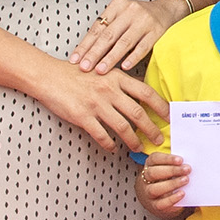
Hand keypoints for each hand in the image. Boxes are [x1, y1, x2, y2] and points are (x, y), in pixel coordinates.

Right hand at [31, 62, 168, 149]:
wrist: (49, 76)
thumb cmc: (76, 73)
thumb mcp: (103, 71)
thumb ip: (120, 83)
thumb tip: (140, 96)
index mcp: (117, 78)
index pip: (146, 93)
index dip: (161, 106)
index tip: (169, 117)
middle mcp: (109, 90)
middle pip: (138, 114)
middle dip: (152, 129)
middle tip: (159, 139)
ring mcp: (96, 104)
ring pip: (123, 127)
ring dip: (134, 141)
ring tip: (139, 148)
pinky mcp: (83, 116)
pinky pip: (102, 135)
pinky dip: (110, 145)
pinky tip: (113, 148)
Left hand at [71, 0, 176, 75]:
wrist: (166, 9)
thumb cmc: (139, 16)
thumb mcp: (121, 16)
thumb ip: (107, 30)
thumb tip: (85, 53)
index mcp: (117, 6)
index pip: (97, 28)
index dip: (85, 45)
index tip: (75, 59)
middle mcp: (130, 11)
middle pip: (108, 35)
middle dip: (94, 53)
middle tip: (84, 67)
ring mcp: (144, 21)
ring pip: (124, 42)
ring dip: (111, 58)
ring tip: (100, 70)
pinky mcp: (157, 31)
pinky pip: (143, 47)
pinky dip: (133, 57)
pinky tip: (124, 67)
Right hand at [136, 153, 191, 219]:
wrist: (156, 199)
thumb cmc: (165, 180)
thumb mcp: (167, 169)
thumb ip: (175, 165)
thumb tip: (187, 164)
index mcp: (149, 166)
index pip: (154, 159)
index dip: (167, 159)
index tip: (181, 160)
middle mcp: (145, 179)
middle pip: (153, 173)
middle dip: (172, 170)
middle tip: (187, 169)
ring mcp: (148, 193)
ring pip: (155, 189)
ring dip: (172, 184)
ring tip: (185, 180)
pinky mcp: (154, 206)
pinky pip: (161, 203)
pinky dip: (172, 199)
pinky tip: (182, 193)